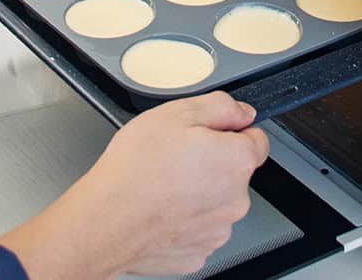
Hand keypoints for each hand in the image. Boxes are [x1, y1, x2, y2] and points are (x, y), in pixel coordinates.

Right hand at [0, 92, 269, 278]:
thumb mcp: (178, 112)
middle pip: (235, 172)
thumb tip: (243, 113)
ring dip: (199, 191)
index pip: (257, 141)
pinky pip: (198, 228)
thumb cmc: (136, 168)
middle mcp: (236, 200)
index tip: (211, 134)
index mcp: (236, 161)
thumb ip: (220, 107)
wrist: (104, 221)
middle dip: (213, 161)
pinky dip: (184, 219)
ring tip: (164, 183)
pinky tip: (161, 208)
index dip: (232, 132)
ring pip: (216, 202)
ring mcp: (216, 232)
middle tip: (178, 155)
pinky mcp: (196, 254)